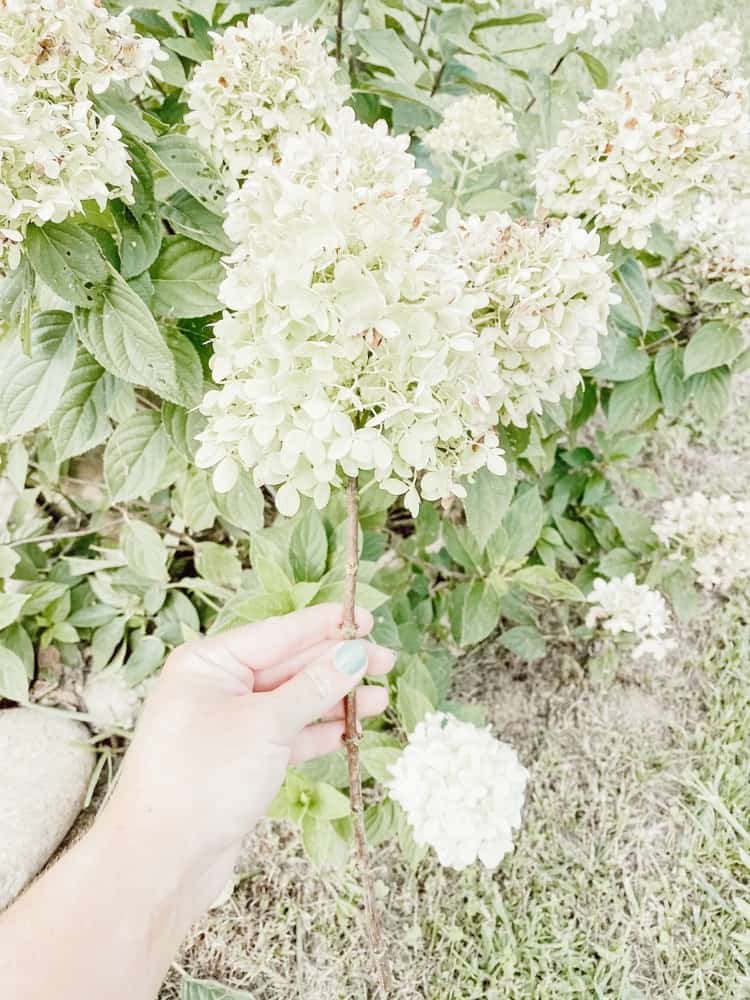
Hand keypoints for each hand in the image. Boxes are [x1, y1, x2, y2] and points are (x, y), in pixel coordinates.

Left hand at [98, 603, 394, 910]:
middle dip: (337, 664)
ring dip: (335, 700)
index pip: (280, 632)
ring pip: (292, 702)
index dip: (327, 625)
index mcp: (210, 662)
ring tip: (379, 698)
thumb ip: (314, 686)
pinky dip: (318, 732)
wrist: (162, 859)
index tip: (367, 620)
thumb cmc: (203, 778)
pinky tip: (351, 729)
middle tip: (387, 662)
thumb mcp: (266, 723)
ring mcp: (229, 724)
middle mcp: (217, 687)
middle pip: (289, 665)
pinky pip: (287, 734)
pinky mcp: (241, 760)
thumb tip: (354, 654)